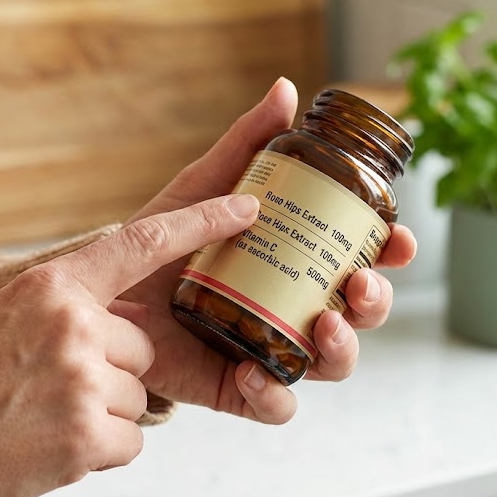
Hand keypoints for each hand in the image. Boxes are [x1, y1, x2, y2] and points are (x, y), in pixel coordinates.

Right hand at [0, 195, 258, 496]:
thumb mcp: (5, 316)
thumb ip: (66, 304)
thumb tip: (123, 313)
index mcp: (52, 286)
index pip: (142, 241)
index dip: (201, 221)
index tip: (246, 206)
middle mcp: (73, 324)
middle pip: (142, 347)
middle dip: (113, 371)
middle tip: (51, 389)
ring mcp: (81, 379)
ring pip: (137, 396)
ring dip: (102, 414)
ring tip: (42, 417)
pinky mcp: (87, 436)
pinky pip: (130, 440)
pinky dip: (99, 450)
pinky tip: (51, 446)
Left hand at [120, 78, 417, 423]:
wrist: (100, 291)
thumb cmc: (160, 239)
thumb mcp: (201, 188)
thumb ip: (244, 146)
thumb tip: (286, 91)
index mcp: (295, 261)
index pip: (360, 258)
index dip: (390, 252)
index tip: (396, 239)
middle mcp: (291, 308)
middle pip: (359, 314)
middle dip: (375, 302)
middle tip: (358, 283)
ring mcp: (268, 349)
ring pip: (331, 364)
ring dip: (343, 349)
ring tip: (323, 326)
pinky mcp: (235, 387)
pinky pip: (274, 405)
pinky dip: (273, 395)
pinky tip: (253, 372)